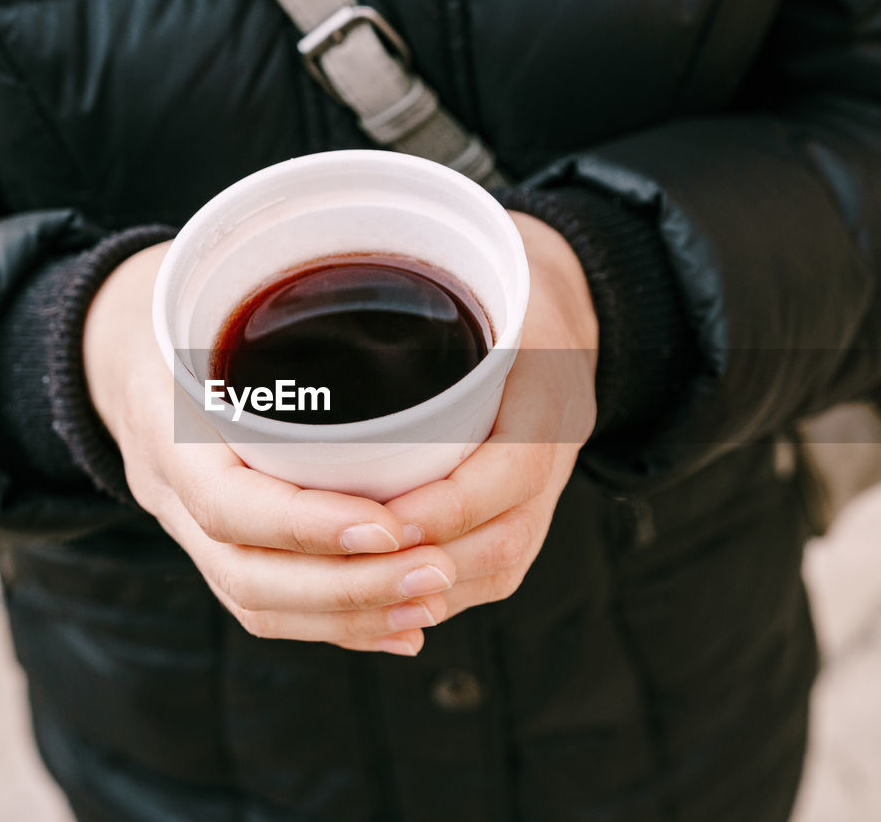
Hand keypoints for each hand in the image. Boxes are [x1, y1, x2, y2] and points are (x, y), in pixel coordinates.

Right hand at [83, 240, 457, 656]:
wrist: (118, 348)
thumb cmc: (186, 308)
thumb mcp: (214, 292)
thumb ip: (276, 305)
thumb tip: (403, 301)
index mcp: (169, 433)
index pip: (229, 507)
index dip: (309, 526)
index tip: (392, 525)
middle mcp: (171, 495)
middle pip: (250, 578)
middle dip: (350, 590)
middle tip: (436, 573)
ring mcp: (187, 530)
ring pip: (260, 605)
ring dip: (353, 617)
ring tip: (431, 602)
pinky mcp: (216, 548)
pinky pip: (267, 608)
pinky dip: (338, 626)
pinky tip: (403, 627)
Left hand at [384, 211, 598, 620]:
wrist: (563, 313)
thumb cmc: (502, 291)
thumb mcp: (476, 281)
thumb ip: (416, 305)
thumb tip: (318, 292)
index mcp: (549, 394)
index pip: (513, 470)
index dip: (448, 507)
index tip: (383, 519)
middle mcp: (558, 455)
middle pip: (504, 539)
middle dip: (424, 563)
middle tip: (346, 565)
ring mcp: (549, 494)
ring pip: (498, 568)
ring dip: (426, 590)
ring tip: (353, 587)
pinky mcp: (528, 517)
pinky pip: (492, 574)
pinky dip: (438, 594)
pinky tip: (380, 598)